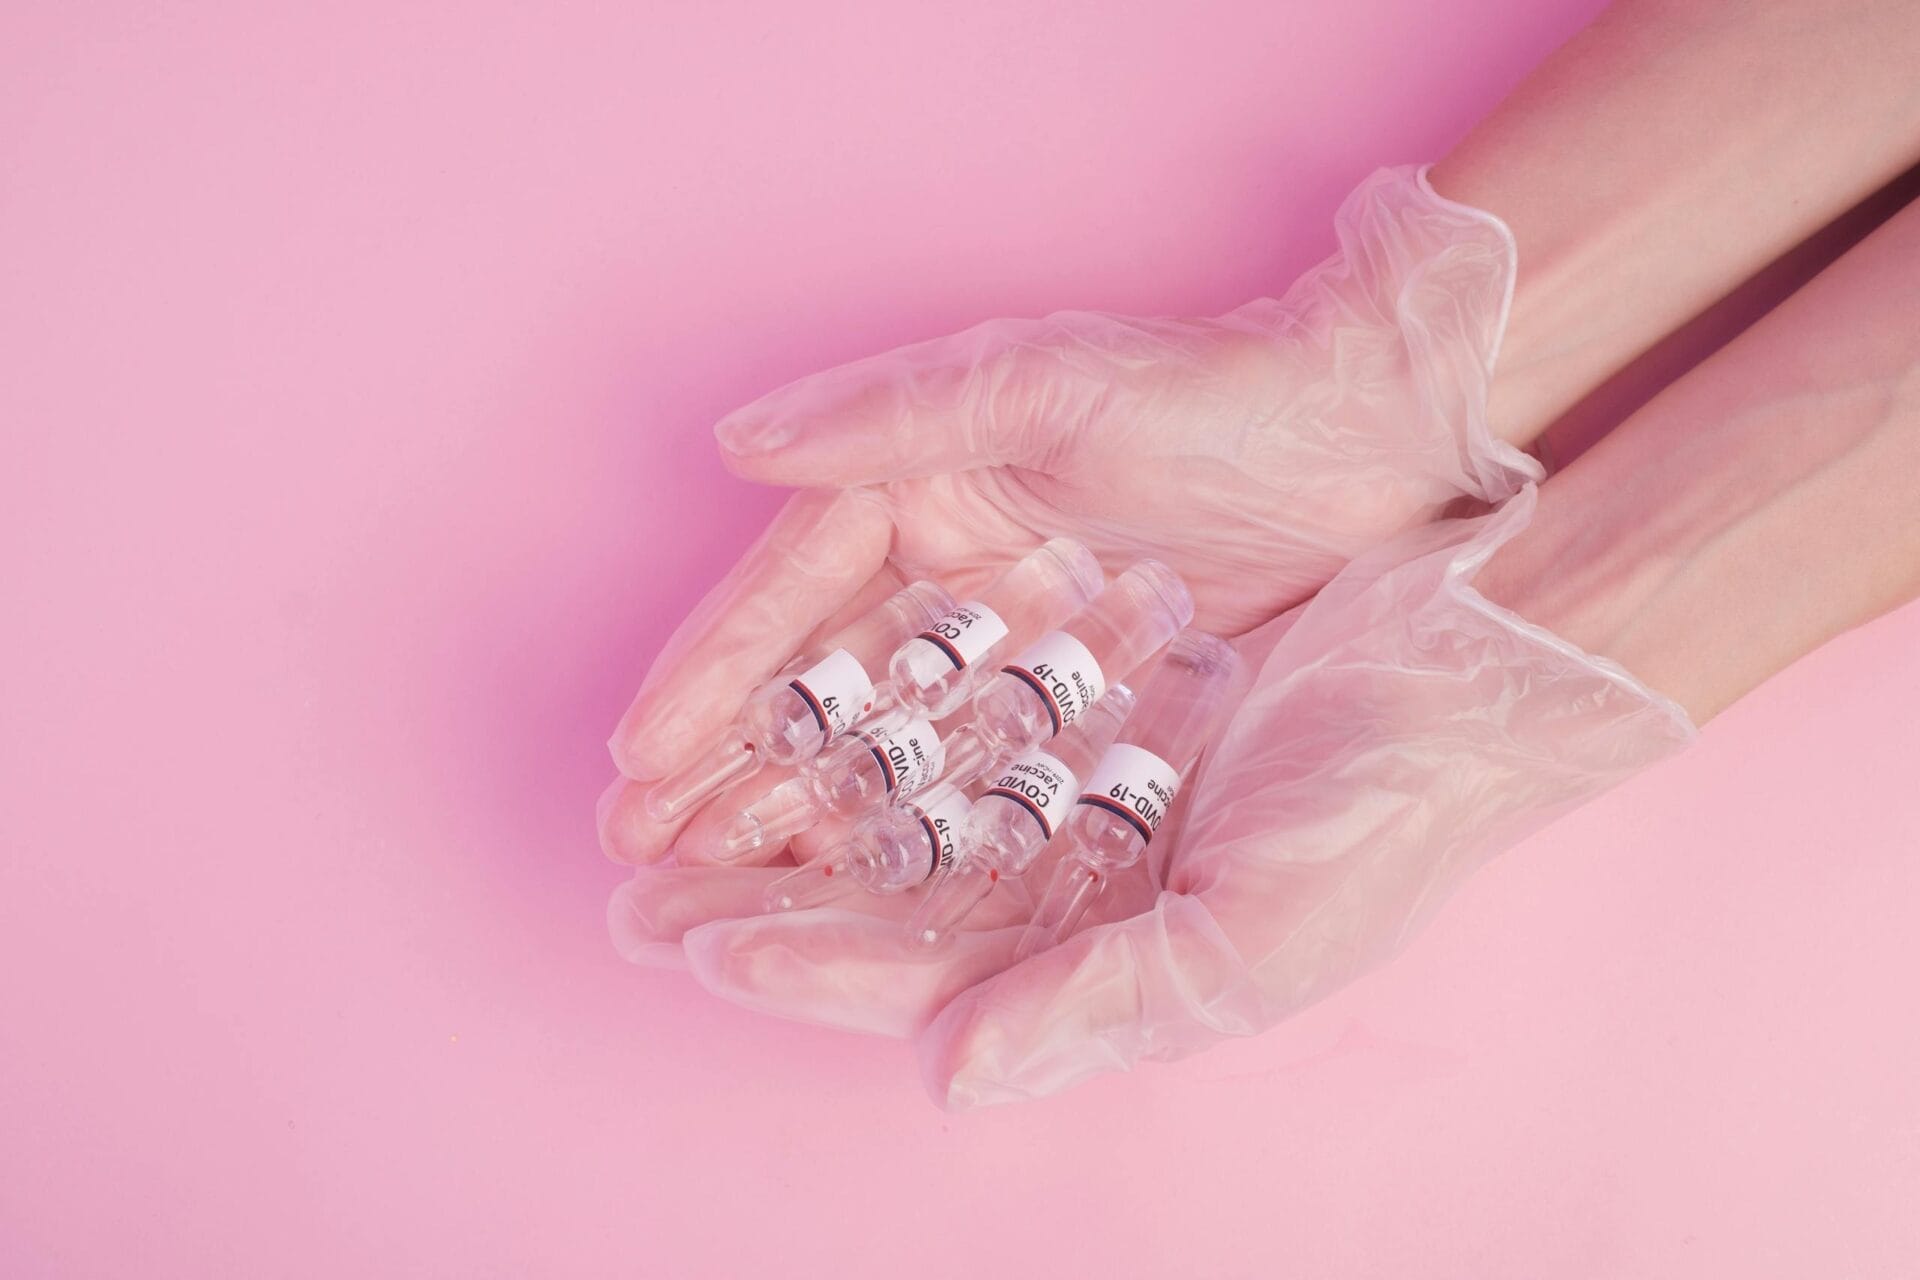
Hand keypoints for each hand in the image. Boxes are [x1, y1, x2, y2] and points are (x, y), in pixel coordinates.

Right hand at [602, 166, 1539, 865]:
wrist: (1381, 443)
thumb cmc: (1216, 391)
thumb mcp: (1048, 382)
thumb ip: (891, 411)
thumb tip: (735, 440)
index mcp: (925, 505)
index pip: (795, 604)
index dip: (711, 679)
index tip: (636, 760)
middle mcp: (959, 595)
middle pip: (826, 704)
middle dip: (730, 783)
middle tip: (642, 868)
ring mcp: (1024, 671)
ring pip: (896, 765)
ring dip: (806, 835)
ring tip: (715, 907)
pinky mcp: (1095, 730)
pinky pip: (995, 798)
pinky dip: (930, 848)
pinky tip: (862, 904)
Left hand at [619, 490, 1693, 1103]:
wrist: (1480, 645)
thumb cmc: (1388, 804)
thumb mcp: (1257, 932)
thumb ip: (1095, 1004)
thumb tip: (947, 1077)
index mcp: (1109, 951)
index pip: (928, 972)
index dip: (811, 961)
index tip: (698, 945)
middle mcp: (1074, 864)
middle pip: (882, 885)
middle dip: (758, 889)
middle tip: (630, 891)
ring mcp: (1069, 757)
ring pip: (892, 784)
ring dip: (786, 791)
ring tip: (667, 798)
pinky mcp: (1073, 654)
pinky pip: (940, 678)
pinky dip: (860, 687)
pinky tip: (780, 698)